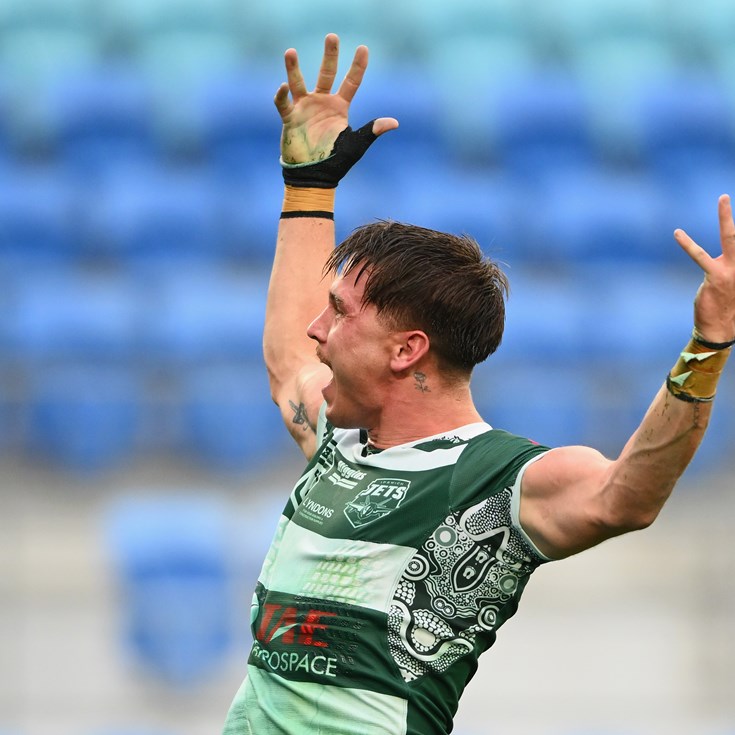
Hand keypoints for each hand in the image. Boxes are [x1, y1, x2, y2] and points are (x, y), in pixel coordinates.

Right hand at [274, 33, 397, 165]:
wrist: (315, 176)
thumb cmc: (336, 161)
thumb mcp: (356, 144)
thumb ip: (372, 131)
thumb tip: (394, 122)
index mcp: (340, 107)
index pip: (351, 82)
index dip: (358, 66)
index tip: (363, 48)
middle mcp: (322, 102)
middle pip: (326, 73)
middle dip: (330, 55)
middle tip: (332, 36)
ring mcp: (305, 109)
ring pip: (298, 83)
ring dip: (293, 68)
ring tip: (290, 51)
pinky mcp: (290, 119)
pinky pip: (283, 104)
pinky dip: (281, 96)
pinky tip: (282, 87)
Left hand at [675, 194, 734, 343]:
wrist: (721, 329)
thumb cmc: (728, 306)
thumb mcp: (731, 283)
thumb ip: (729, 266)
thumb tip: (723, 253)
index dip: (732, 226)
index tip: (730, 207)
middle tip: (731, 196)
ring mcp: (733, 270)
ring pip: (731, 238)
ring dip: (726, 216)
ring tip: (724, 197)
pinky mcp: (715, 277)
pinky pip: (700, 256)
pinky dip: (687, 243)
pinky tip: (677, 233)